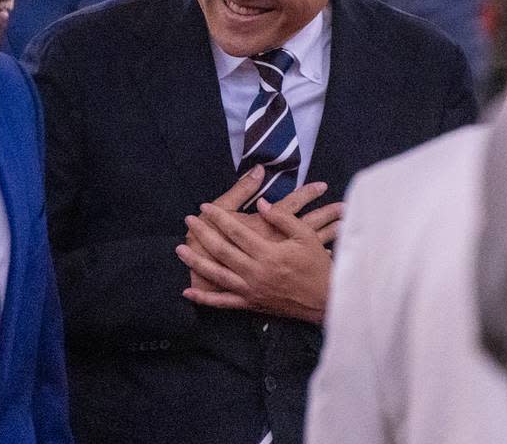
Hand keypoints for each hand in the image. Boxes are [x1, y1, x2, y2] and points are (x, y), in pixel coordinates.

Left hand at [177, 188, 338, 323]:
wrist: (326, 301)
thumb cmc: (317, 266)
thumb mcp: (305, 236)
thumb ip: (283, 218)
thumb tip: (261, 203)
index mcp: (268, 253)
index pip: (236, 231)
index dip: (218, 217)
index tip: (205, 207)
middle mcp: (256, 272)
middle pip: (221, 250)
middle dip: (202, 233)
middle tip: (188, 221)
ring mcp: (251, 290)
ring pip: (217, 275)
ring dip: (196, 262)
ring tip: (180, 249)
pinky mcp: (251, 304)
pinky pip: (223, 303)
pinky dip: (204, 299)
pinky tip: (187, 292)